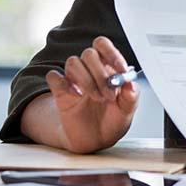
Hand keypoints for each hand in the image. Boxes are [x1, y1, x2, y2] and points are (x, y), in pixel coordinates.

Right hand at [45, 36, 139, 152]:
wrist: (96, 140)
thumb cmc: (112, 120)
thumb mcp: (127, 111)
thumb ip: (131, 96)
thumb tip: (131, 83)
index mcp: (108, 67)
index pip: (104, 45)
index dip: (112, 53)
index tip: (121, 70)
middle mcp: (90, 70)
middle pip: (89, 53)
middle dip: (100, 73)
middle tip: (109, 94)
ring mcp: (74, 79)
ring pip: (73, 62)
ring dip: (86, 80)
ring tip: (97, 98)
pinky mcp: (60, 91)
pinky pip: (53, 77)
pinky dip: (63, 83)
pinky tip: (76, 95)